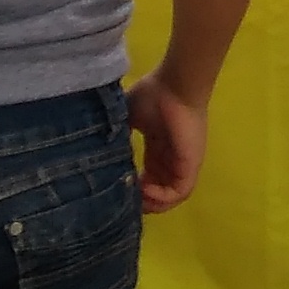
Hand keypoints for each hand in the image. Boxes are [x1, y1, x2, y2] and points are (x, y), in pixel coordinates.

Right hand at [126, 72, 209, 211]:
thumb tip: (97, 150)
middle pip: (158, 191)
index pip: (147, 177)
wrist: (174, 84)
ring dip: (151, 203)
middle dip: (140, 200)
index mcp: (157, 146)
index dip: (133, 187)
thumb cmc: (153, 94)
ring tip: (133, 198)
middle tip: (123, 200)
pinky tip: (144, 191)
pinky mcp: (191, 165)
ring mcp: (182, 163)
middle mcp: (170, 158)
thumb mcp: (126, 116)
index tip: (116, 189)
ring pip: (169, 197)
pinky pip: (179, 193)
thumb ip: (116, 133)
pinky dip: (161, 198)